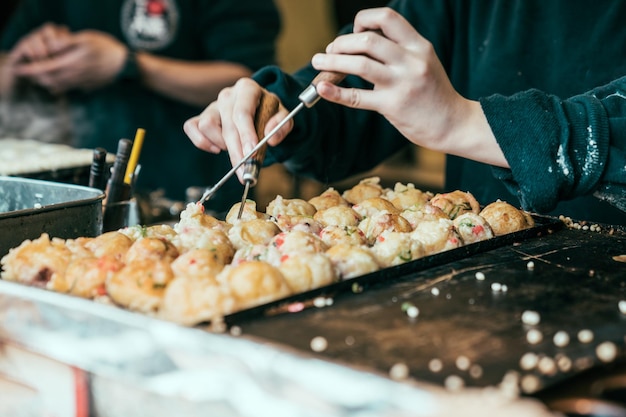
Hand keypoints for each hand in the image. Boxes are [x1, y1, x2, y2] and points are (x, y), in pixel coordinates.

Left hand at [10, 28, 126, 92]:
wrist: (124, 65)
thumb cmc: (107, 49)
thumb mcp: (86, 39)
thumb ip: (66, 43)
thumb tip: (50, 46)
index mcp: (71, 64)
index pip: (44, 68)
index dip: (29, 68)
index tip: (19, 68)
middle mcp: (73, 76)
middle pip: (47, 80)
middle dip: (35, 76)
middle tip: (28, 69)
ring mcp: (79, 83)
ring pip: (55, 86)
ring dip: (45, 81)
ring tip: (40, 74)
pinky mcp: (85, 86)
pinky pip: (66, 89)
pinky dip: (57, 85)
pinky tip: (57, 79)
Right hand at [184, 77, 290, 179]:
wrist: (258, 105)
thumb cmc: (269, 110)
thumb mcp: (283, 114)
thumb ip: (282, 124)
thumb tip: (271, 140)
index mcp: (248, 89)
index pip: (243, 113)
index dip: (246, 134)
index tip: (252, 152)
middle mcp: (228, 95)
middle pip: (228, 126)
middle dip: (237, 151)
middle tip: (245, 171)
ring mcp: (213, 105)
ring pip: (206, 125)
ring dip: (221, 144)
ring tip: (236, 149)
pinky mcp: (202, 115)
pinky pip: (191, 127)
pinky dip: (202, 141)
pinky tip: (217, 148)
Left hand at [310, 8, 474, 151]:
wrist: (454, 124)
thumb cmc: (434, 93)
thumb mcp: (424, 62)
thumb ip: (398, 51)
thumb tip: (359, 43)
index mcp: (419, 46)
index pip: (386, 18)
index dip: (363, 21)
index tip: (354, 33)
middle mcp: (411, 60)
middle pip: (367, 40)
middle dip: (341, 43)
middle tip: (330, 52)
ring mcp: (402, 83)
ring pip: (359, 64)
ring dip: (332, 62)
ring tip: (318, 63)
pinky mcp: (393, 106)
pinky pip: (357, 97)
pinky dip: (335, 93)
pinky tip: (322, 90)